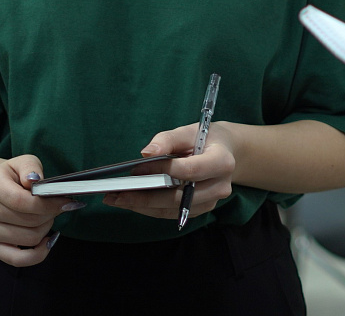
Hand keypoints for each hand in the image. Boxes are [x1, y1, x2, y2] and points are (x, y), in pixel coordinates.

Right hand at [0, 155, 84, 266]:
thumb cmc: (13, 176)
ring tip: (48, 216)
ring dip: (46, 228)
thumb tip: (35, 180)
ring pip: (29, 238)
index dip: (48, 204)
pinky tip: (48, 240)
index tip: (67, 201)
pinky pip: (18, 260)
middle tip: (59, 206)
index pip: (22, 201)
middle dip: (51, 214)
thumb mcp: (23, 162)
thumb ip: (31, 167)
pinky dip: (38, 254)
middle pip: (29, 221)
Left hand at [104, 125, 236, 219]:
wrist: (227, 152)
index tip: (136, 169)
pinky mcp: (200, 210)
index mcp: (222, 162)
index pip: (189, 170)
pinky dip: (151, 209)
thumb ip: (167, 140)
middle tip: (117, 193)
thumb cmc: (206, 138)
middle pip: (179, 197)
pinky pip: (172, 213)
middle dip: (145, 197)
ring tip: (117, 199)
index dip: (163, 171)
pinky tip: (132, 201)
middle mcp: (220, 186)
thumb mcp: (188, 131)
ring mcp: (211, 202)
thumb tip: (146, 153)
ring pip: (173, 209)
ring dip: (143, 206)